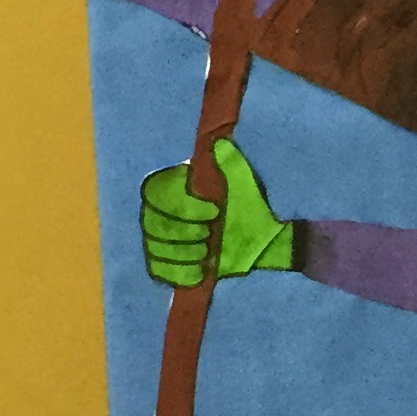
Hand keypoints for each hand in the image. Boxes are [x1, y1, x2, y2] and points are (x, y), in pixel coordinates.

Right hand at [140, 137, 292, 288]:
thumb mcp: (244, 184)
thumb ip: (230, 163)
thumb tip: (218, 143)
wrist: (263, 242)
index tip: (214, 211)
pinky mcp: (168, 263)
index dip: (182, 205)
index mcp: (175, 187)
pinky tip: (200, 270)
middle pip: (153, 223)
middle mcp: (162, 211)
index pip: (156, 192)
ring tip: (207, 252)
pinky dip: (179, 271)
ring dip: (182, 252)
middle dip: (183, 231)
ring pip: (155, 246)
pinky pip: (158, 269)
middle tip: (210, 234)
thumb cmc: (250, 208)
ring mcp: (162, 238)